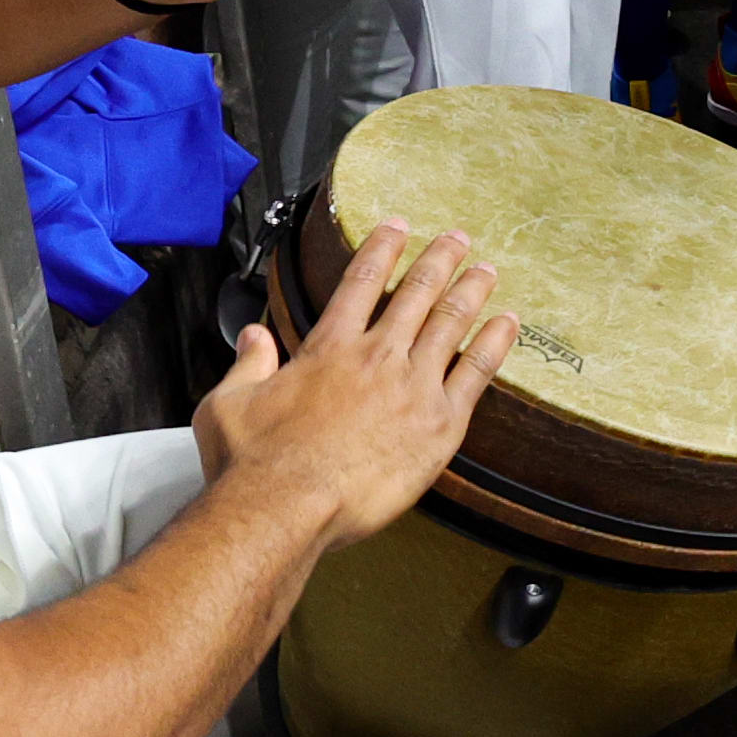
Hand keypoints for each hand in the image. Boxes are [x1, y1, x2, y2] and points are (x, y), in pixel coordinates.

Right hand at [201, 221, 514, 552]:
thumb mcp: (228, 404)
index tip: (398, 228)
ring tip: (487, 272)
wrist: (286, 508)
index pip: (361, 282)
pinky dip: (495, 344)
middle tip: (458, 240)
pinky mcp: (439, 425)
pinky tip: (508, 324)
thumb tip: (252, 337)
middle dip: (440, 260)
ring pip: (451, 323)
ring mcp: (412, 388)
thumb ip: (246, 364)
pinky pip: (478, 373)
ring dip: (471, 291)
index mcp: (329, 348)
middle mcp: (376, 358)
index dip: (382, 249)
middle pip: (417, 294)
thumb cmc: (254, 464)